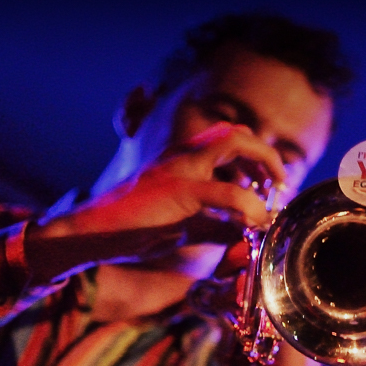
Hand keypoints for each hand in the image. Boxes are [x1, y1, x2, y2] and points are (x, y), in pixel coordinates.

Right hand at [55, 122, 286, 237]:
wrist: (85, 233)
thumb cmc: (127, 231)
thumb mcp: (179, 229)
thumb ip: (212, 227)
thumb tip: (244, 234)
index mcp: (179, 162)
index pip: (224, 138)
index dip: (253, 155)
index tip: (268, 182)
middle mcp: (180, 156)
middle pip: (233, 131)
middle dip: (265, 153)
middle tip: (280, 182)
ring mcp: (179, 169)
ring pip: (232, 141)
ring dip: (263, 161)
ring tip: (274, 193)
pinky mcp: (178, 192)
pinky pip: (226, 191)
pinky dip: (249, 204)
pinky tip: (256, 221)